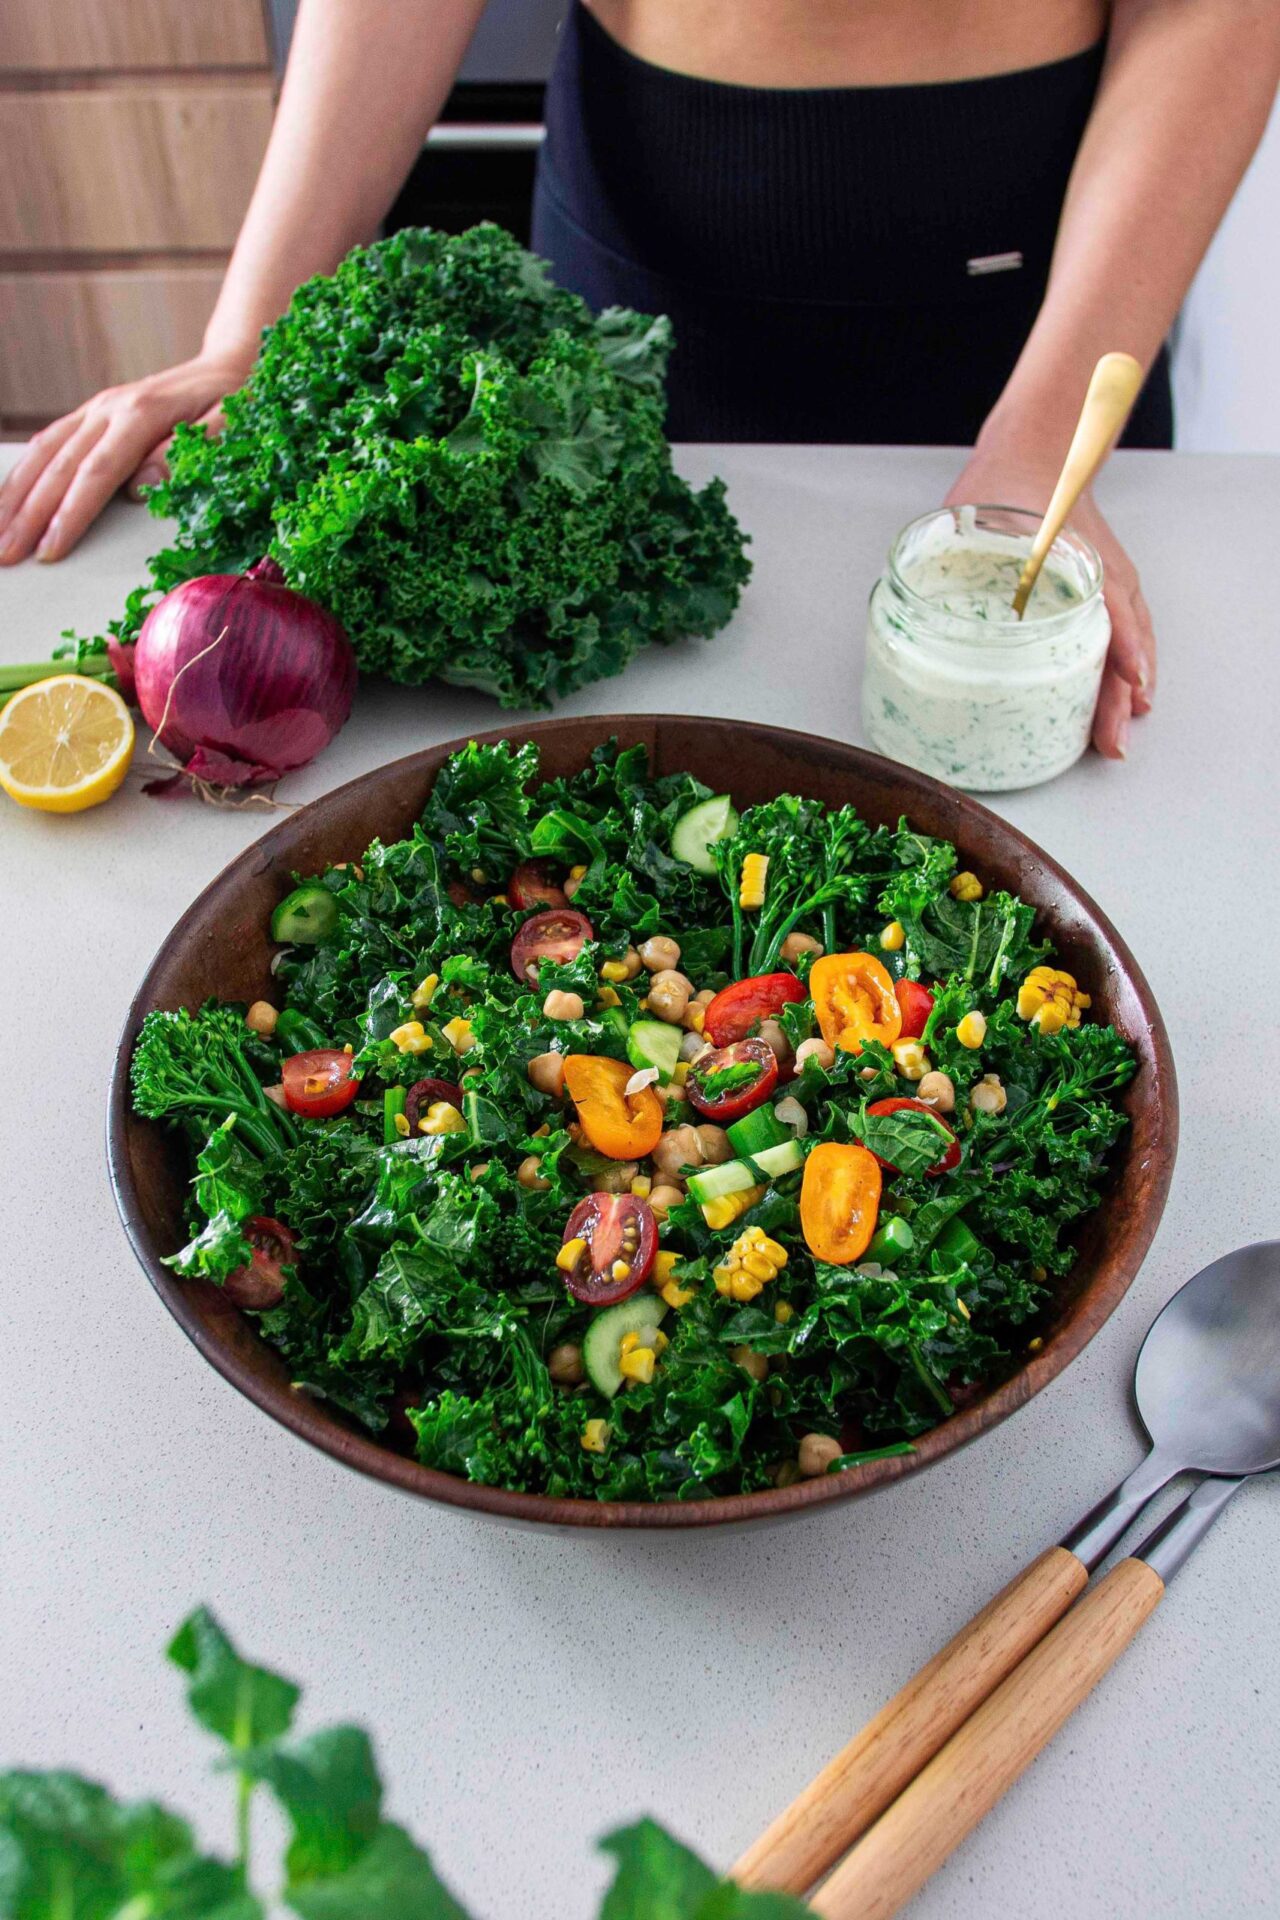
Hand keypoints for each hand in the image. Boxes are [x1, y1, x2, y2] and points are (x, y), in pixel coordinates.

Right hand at [0, 351, 251, 565]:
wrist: (228, 365)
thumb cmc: (235, 401)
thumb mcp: (229, 426)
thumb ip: (186, 455)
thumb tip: (140, 485)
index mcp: (141, 414)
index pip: (97, 473)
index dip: (71, 515)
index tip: (50, 551)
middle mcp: (110, 408)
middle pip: (60, 467)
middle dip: (29, 515)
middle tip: (5, 556)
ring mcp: (97, 408)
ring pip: (45, 453)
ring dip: (15, 496)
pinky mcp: (93, 413)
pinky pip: (50, 442)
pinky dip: (25, 472)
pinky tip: (8, 499)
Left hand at [944, 444, 1153, 759]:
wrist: (1038, 452)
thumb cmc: (1007, 483)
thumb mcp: (974, 514)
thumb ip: (945, 549)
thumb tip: (907, 594)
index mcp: (1074, 552)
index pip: (1109, 603)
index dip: (1119, 645)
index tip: (1125, 679)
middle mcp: (1100, 569)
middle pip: (1123, 635)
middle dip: (1119, 690)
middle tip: (1112, 738)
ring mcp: (1106, 578)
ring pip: (1129, 636)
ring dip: (1125, 685)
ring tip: (1119, 729)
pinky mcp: (1100, 587)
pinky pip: (1125, 627)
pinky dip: (1127, 661)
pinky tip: (1123, 692)